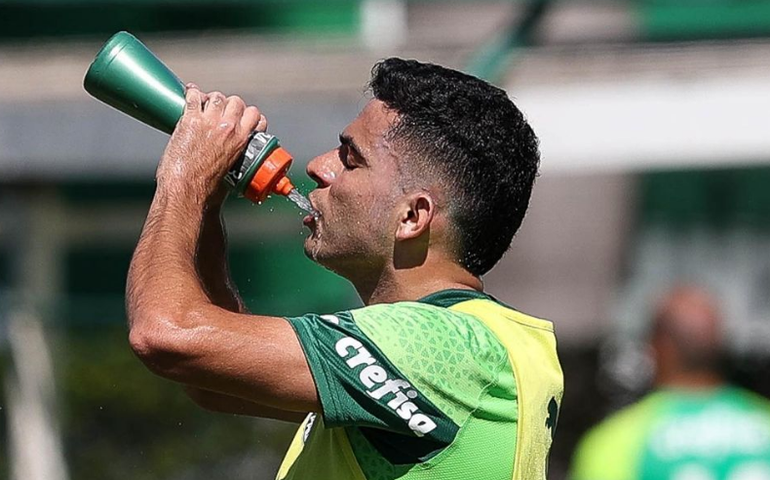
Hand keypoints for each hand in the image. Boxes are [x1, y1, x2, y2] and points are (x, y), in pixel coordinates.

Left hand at [156, 83, 267, 202]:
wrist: (188, 188)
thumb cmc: (208, 187)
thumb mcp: (234, 171)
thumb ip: (236, 157)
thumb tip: (234, 159)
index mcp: (242, 140)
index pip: (255, 115)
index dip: (249, 114)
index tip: (242, 117)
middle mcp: (228, 128)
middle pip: (236, 101)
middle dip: (229, 104)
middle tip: (221, 111)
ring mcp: (209, 122)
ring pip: (217, 96)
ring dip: (211, 99)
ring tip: (205, 105)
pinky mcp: (190, 120)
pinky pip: (193, 96)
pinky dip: (192, 93)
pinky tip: (190, 94)